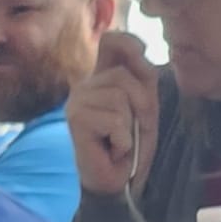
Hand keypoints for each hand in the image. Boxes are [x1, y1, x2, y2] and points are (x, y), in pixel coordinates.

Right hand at [66, 30, 159, 197]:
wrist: (115, 180)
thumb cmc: (129, 144)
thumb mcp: (144, 107)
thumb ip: (142, 77)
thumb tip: (137, 48)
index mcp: (101, 78)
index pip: (111, 41)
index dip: (129, 43)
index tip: (141, 57)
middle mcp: (85, 85)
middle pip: (123, 75)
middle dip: (141, 104)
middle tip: (133, 127)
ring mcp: (77, 101)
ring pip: (120, 99)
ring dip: (131, 126)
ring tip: (121, 139)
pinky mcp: (75, 119)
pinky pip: (115, 120)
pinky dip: (123, 140)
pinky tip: (113, 148)